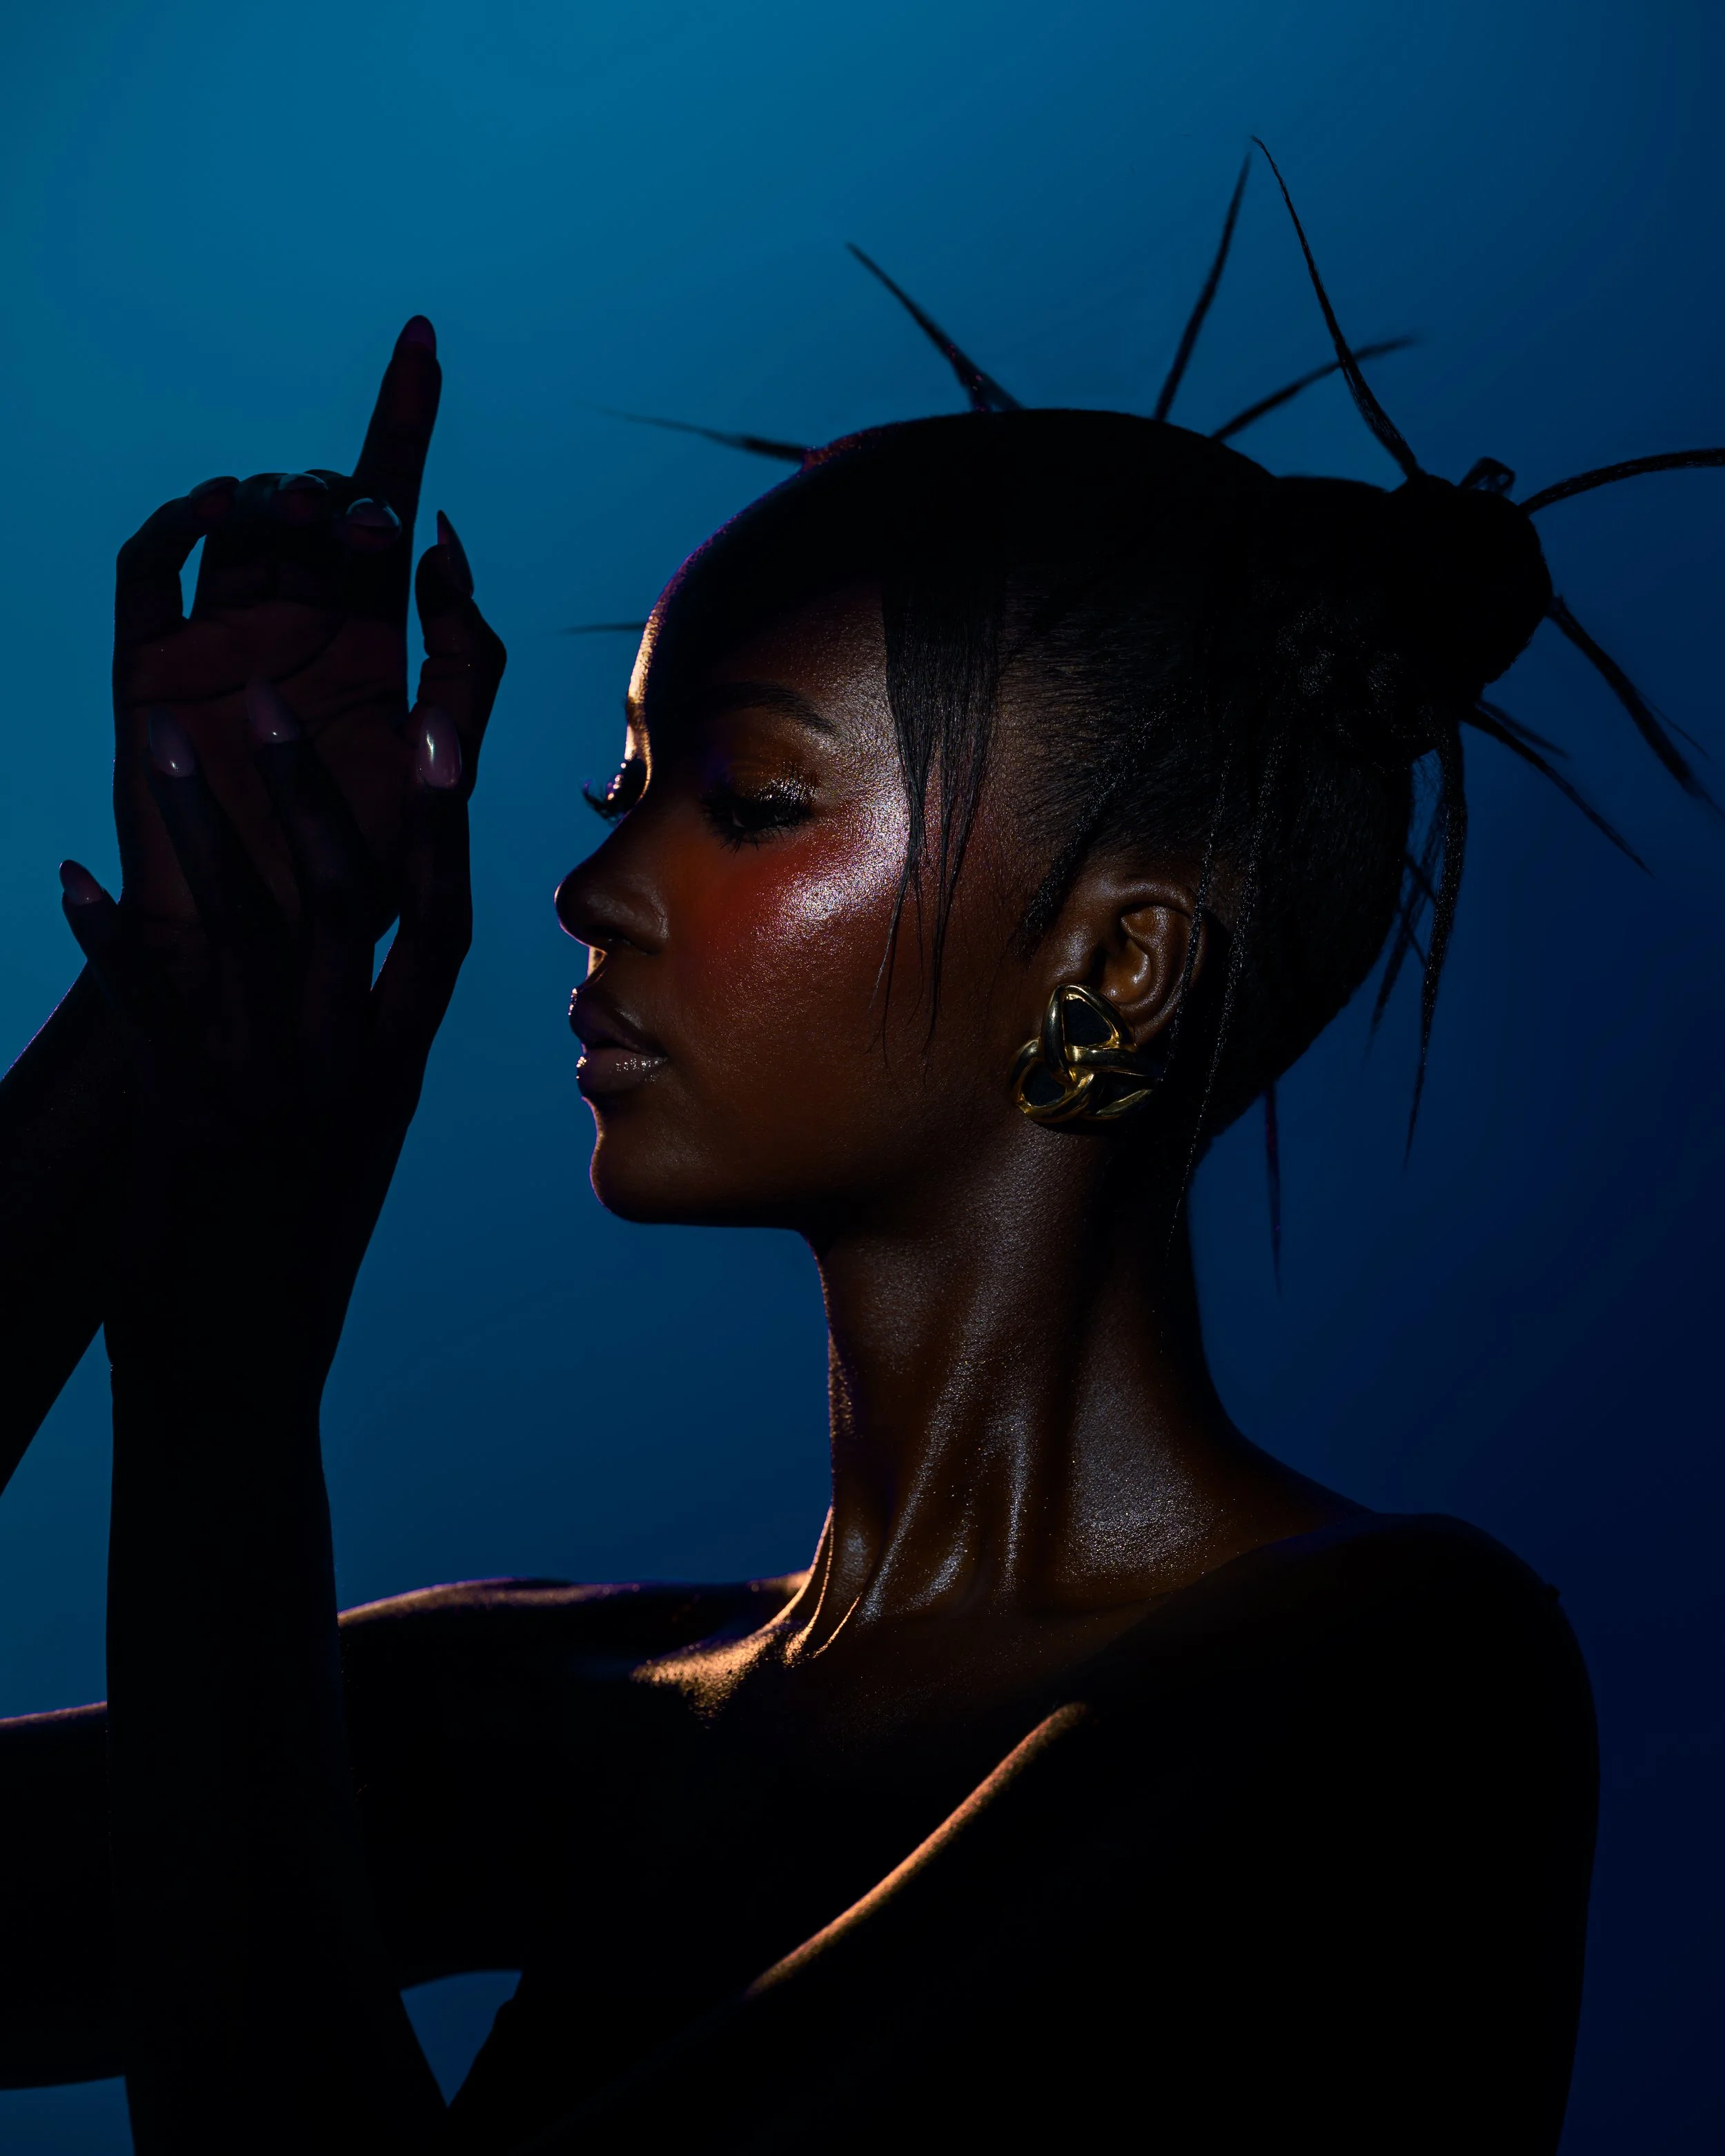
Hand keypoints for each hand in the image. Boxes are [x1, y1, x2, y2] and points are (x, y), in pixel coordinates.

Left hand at [61, 632, 494, 1391]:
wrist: (241, 1374)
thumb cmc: (290, 1260)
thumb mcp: (348, 1149)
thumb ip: (354, 1057)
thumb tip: (343, 976)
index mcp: (393, 1074)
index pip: (435, 926)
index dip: (435, 824)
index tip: (430, 726)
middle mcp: (348, 1074)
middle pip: (340, 905)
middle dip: (303, 791)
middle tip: (258, 696)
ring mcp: (272, 1100)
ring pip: (243, 935)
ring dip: (193, 830)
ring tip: (150, 745)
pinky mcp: (189, 1129)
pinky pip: (149, 1011)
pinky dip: (109, 940)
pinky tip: (69, 877)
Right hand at [111, 319, 487, 937]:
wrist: (266, 953)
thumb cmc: (364, 879)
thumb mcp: (445, 770)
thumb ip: (467, 664)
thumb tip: (446, 547)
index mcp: (371, 643)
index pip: (391, 510)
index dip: (405, 421)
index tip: (422, 339)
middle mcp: (296, 627)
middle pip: (314, 506)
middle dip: (341, 488)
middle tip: (363, 531)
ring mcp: (220, 639)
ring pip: (239, 523)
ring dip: (273, 496)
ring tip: (302, 518)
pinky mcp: (151, 665)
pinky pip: (150, 569)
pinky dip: (180, 522)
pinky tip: (223, 507)